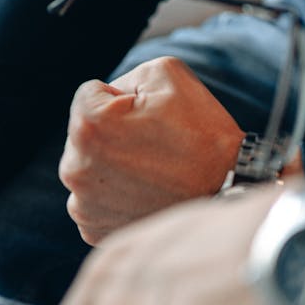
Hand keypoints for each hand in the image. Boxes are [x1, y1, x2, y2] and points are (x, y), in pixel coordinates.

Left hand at [59, 56, 243, 244]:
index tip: (148, 118)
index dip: (121, 100)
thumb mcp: (167, 74)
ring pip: (89, 168)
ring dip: (110, 166)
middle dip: (111, 134)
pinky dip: (115, 198)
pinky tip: (145, 196)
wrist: (230, 193)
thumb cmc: (202, 133)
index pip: (89, 96)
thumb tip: (104, 98)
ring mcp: (82, 205)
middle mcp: (74, 168)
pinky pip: (95, 202)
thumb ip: (123, 77)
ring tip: (152, 173)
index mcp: (87, 126)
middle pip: (85, 135)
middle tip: (154, 147)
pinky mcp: (93, 230)